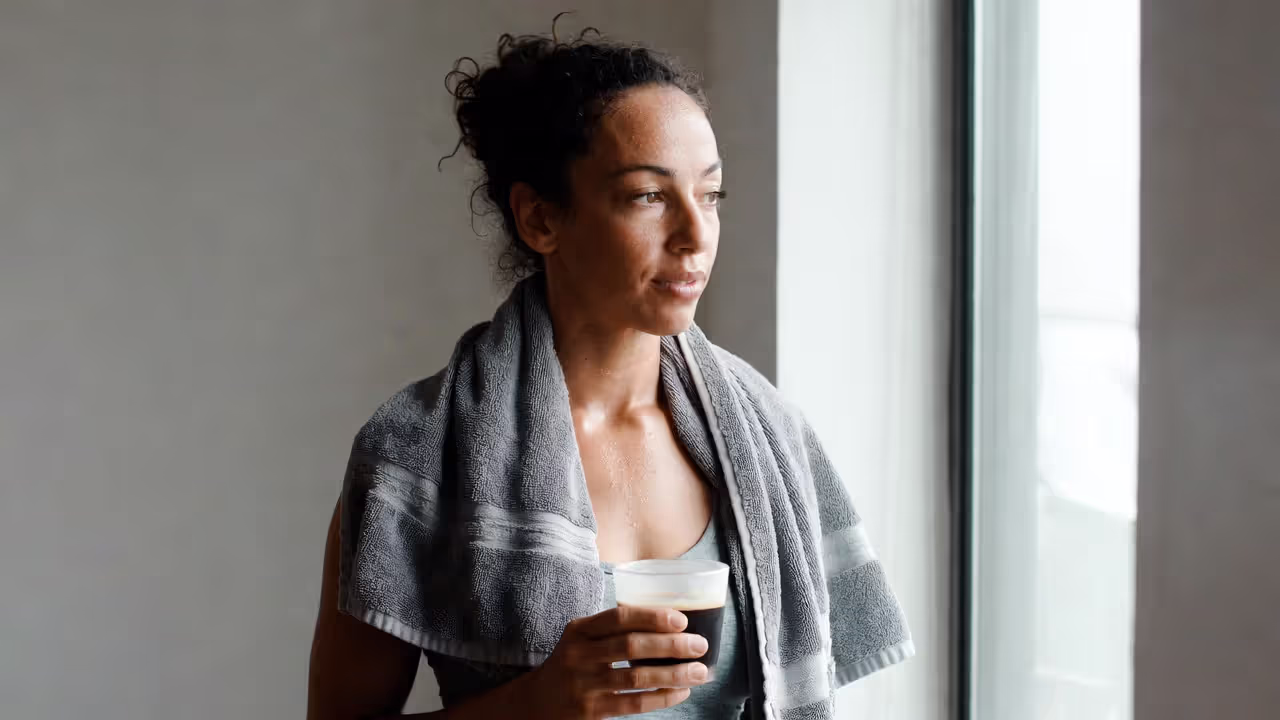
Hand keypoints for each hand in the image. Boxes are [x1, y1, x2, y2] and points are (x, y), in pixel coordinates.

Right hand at [515, 606, 710, 718]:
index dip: (652, 617)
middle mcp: (578, 655)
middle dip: (671, 645)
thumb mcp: (581, 639)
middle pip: (631, 646)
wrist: (537, 703)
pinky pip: (633, 703)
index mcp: (579, 630)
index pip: (619, 617)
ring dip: (674, 674)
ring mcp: (584, 685)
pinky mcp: (590, 710)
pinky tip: (680, 692)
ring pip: (636, 677)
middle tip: (700, 645)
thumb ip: (613, 631)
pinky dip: (661, 697)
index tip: (682, 620)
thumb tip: (669, 625)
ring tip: (700, 672)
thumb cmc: (572, 664)